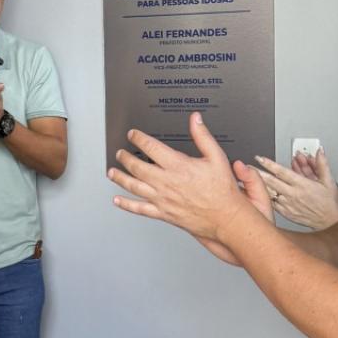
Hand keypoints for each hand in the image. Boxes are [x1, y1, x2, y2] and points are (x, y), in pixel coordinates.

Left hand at [107, 113, 270, 255]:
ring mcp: (162, 199)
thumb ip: (203, 136)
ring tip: (112, 172)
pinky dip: (126, 204)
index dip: (138, 138)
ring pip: (134, 187)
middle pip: (137, 167)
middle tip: (120, 153)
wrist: (226, 217)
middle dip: (125, 158)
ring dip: (120, 178)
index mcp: (178, 166)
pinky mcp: (163, 213)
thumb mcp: (216, 157)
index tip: (133, 134)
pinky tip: (117, 200)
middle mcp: (166, 182)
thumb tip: (195, 119)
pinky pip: (140, 209)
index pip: (151, 147)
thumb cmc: (222, 190)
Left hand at [254, 149, 337, 228]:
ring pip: (269, 193)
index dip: (269, 164)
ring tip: (245, 179)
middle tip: (246, 166)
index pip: (282, 172)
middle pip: (271, 182)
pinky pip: (272, 203)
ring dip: (257, 186)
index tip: (259, 158)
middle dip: (257, 173)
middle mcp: (294, 195)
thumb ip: (322, 165)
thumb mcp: (329, 181)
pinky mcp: (286, 213)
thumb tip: (320, 151)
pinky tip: (255, 193)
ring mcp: (288, 205)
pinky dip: (263, 198)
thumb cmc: (329, 202)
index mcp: (303, 185)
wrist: (330, 222)